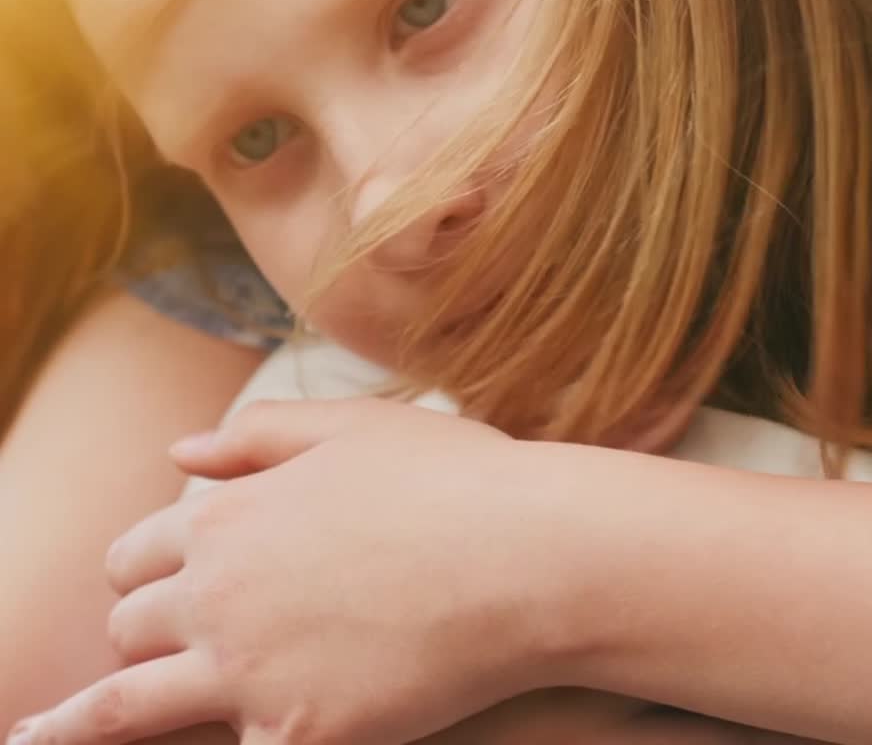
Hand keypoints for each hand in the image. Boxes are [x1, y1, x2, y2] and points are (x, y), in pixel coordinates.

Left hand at [12, 399, 577, 744]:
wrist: (526, 553)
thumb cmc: (451, 479)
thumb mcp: (354, 427)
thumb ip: (258, 437)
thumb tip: (176, 451)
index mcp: (228, 515)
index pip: (140, 550)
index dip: (146, 566)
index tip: (154, 583)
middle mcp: (218, 594)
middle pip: (132, 627)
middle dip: (140, 632)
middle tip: (151, 647)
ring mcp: (250, 673)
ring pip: (127, 708)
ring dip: (75, 727)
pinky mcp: (297, 736)